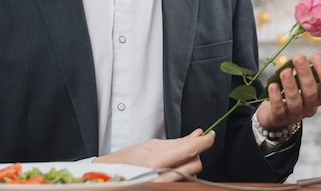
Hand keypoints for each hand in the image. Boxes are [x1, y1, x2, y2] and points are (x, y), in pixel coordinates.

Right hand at [93, 129, 214, 181]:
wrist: (109, 177)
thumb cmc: (127, 159)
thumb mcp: (151, 145)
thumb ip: (178, 142)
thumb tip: (199, 134)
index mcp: (156, 162)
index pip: (191, 150)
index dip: (206, 141)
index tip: (210, 135)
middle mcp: (161, 177)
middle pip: (196, 164)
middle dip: (194, 154)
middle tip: (182, 149)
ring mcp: (163, 186)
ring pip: (192, 174)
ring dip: (188, 165)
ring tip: (173, 161)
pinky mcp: (164, 189)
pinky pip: (183, 182)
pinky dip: (183, 174)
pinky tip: (174, 170)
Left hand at [255, 46, 320, 129]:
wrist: (277, 114)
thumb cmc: (299, 91)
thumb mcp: (313, 77)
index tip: (316, 54)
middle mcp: (311, 106)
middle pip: (311, 92)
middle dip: (305, 74)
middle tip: (298, 57)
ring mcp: (295, 114)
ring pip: (295, 102)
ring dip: (290, 85)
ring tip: (285, 71)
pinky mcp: (279, 118)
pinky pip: (279, 109)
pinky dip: (275, 97)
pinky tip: (273, 85)